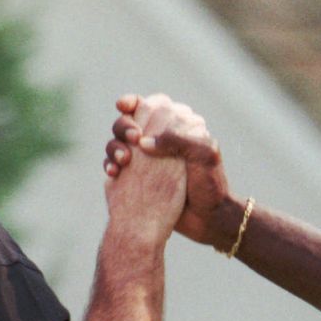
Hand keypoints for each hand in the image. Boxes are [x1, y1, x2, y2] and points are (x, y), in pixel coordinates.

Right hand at [104, 94, 235, 247]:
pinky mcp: (137, 176)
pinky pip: (115, 164)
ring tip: (122, 162)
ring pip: (119, 142)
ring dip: (114, 146)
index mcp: (179, 126)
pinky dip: (110, 164)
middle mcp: (161, 139)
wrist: (207, 218)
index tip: (125, 106)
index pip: (154, 105)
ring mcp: (147, 158)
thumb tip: (144, 142)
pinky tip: (114, 174)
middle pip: (130, 121)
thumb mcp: (204, 156)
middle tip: (133, 138)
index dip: (134, 102)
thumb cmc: (210, 185)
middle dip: (123, 125)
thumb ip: (178, 140)